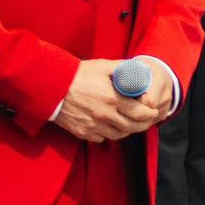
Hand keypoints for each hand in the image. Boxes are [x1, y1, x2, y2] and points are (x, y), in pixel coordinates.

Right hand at [52, 57, 166, 142]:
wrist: (51, 87)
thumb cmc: (77, 74)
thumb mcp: (102, 66)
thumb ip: (122, 69)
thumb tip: (138, 70)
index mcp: (112, 99)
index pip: (139, 113)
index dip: (150, 114)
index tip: (153, 111)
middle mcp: (104, 115)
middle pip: (132, 127)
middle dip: (144, 124)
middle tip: (148, 120)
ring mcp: (93, 126)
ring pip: (118, 135)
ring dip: (128, 130)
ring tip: (132, 124)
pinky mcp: (82, 132)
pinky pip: (102, 138)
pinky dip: (109, 134)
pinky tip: (112, 126)